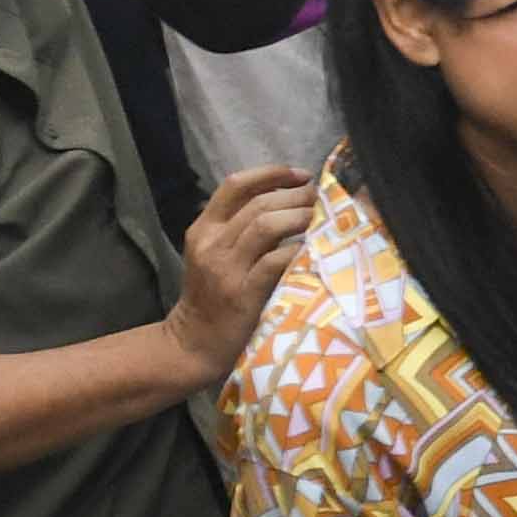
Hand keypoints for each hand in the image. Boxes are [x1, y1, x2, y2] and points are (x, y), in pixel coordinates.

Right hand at [163, 165, 316, 383]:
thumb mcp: (214, 255)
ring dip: (300, 216)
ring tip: (321, 218)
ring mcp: (226, 268)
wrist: (194, 343)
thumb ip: (240, 229)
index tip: (301, 175)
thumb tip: (287, 202)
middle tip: (320, 198)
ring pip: (267, 225)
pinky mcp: (242, 293)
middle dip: (296, 195)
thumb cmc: (212, 296)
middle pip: (259, 202)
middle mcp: (212, 243)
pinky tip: (315, 248)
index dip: (271, 173)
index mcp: (203, 229)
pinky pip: (275, 261)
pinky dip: (298, 250)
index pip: (235, 185)